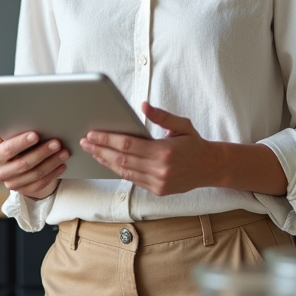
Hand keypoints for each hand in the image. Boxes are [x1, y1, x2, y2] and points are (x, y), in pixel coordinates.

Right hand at [0, 118, 68, 200]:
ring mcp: (13, 184)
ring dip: (51, 162)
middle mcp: (1, 173)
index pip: (7, 150)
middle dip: (42, 152)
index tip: (36, 135)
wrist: (19, 166)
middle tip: (57, 142)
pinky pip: (41, 183)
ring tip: (64, 151)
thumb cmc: (11, 145)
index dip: (21, 143)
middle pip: (24, 164)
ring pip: (35, 174)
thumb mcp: (2, 136)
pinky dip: (53, 173)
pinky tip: (62, 164)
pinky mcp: (25, 192)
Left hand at [79, 102, 217, 195]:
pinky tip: (108, 161)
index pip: (127, 144)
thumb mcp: (181, 124)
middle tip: (85, 142)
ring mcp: (158, 182)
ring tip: (92, 151)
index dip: (107, 139)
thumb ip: (161, 115)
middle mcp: (160, 169)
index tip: (92, 134)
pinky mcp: (157, 190)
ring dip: (105, 161)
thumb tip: (143, 105)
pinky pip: (132, 179)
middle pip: (121, 159)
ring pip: (124, 172)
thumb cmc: (194, 143)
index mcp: (164, 151)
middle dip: (100, 150)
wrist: (210, 168)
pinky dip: (118, 170)